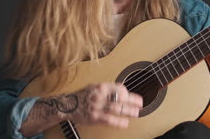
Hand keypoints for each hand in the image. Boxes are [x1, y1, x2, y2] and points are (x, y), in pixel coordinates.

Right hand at [21, 82, 142, 136]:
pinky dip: (118, 122)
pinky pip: (109, 120)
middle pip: (120, 98)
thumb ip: (109, 88)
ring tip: (136, 113)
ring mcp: (96, 106)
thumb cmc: (84, 95)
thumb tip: (124, 91)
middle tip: (140, 105)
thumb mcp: (96, 86)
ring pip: (116, 109)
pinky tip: (125, 123)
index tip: (136, 98)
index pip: (119, 88)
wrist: (68, 105)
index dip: (129, 94)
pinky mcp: (94, 117)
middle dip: (132, 102)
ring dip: (128, 111)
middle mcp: (99, 95)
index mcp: (101, 86)